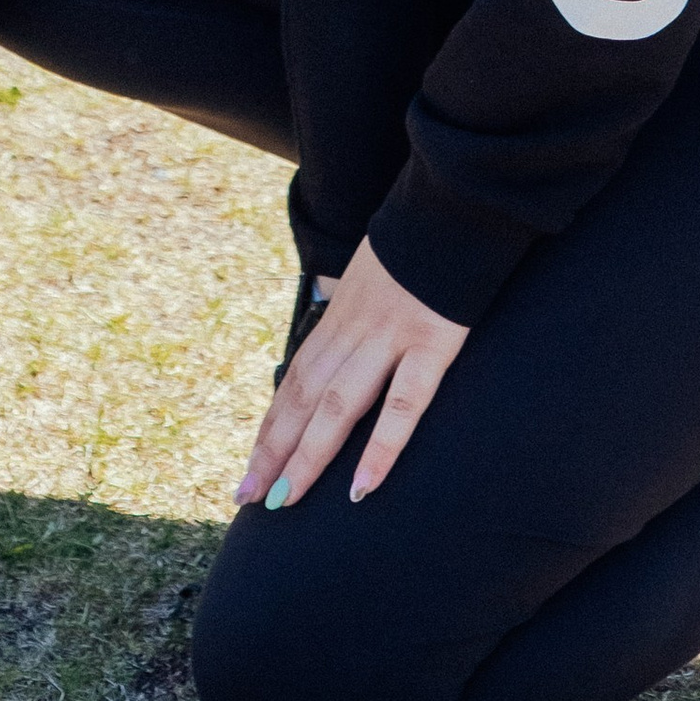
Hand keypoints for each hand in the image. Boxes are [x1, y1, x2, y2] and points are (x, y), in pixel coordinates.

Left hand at [234, 240, 467, 512]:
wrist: (454, 200)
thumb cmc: (421, 242)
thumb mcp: (376, 276)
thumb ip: (359, 310)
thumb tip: (346, 337)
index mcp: (342, 316)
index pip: (296, 379)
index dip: (271, 424)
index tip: (250, 465)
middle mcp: (355, 329)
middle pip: (305, 398)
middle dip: (273, 450)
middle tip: (245, 497)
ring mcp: (391, 336)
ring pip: (339, 406)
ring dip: (307, 456)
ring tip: (283, 501)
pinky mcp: (432, 342)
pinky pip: (403, 403)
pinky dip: (381, 447)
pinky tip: (363, 488)